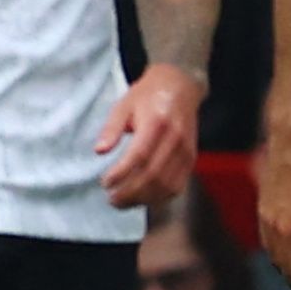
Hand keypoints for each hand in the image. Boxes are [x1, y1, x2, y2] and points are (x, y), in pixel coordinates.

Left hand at [98, 64, 203, 208]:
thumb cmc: (148, 95)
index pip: (139, 155)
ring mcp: (186, 150)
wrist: (180, 86)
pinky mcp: (191, 158)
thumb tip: (99, 151)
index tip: (105, 183)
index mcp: (157, 122)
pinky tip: (143, 199)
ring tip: (124, 203)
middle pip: (153, 174)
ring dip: (144, 198)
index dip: (122, 173)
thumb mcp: (124, 104)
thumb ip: (112, 128)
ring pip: (166, 184)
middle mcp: (175, 138)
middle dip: (130, 192)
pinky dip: (160, 197)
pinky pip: (178, 185)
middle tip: (112, 199)